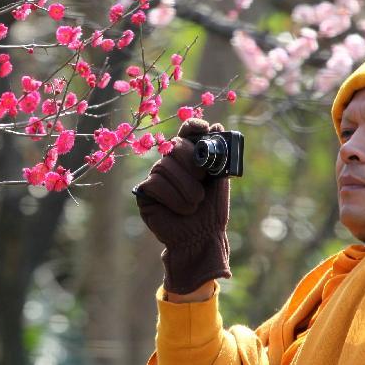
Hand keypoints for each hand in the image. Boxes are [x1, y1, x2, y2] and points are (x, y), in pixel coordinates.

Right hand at [133, 118, 230, 293]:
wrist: (201, 238)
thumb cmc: (211, 211)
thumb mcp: (219, 181)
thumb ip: (218, 155)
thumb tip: (217, 125)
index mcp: (189, 157)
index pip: (186, 131)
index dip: (193, 126)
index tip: (203, 128)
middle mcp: (170, 163)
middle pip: (174, 145)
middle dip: (191, 161)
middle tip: (203, 178)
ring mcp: (155, 177)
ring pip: (165, 165)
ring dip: (186, 186)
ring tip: (195, 203)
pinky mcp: (144, 193)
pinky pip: (155, 183)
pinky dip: (173, 197)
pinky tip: (182, 209)